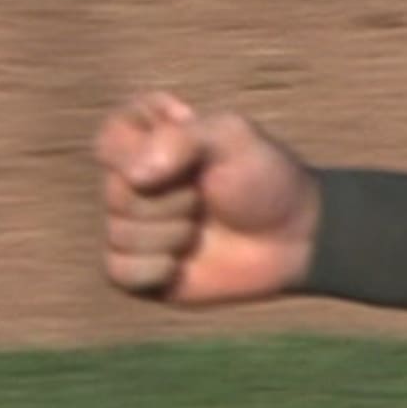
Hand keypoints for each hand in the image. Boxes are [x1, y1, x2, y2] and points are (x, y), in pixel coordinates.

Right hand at [96, 90, 318, 304]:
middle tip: (206, 197)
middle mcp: (135, 184)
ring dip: (172, 234)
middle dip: (172, 200)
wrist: (295, 237)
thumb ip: (182, 139)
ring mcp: (134, 228)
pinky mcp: (140, 271)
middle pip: (117, 192)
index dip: (145, 147)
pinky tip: (181, 265)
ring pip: (120, 233)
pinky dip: (153, 270)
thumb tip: (134, 176)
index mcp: (151, 142)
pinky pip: (117, 271)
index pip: (111, 136)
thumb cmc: (265, 178)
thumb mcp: (233, 138)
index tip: (190, 154)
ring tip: (202, 230)